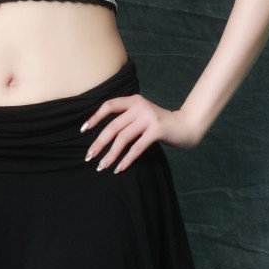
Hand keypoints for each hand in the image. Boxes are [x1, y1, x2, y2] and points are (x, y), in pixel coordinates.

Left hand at [81, 95, 200, 172]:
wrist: (186, 126)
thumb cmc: (160, 124)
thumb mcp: (142, 116)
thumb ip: (127, 118)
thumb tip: (102, 134)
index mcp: (134, 100)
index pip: (109, 106)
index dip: (94, 118)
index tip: (83, 130)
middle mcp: (140, 106)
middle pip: (113, 126)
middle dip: (99, 143)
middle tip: (89, 156)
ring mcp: (149, 117)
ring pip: (123, 138)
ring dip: (111, 154)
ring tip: (102, 166)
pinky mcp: (157, 130)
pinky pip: (137, 147)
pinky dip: (127, 159)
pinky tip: (119, 168)